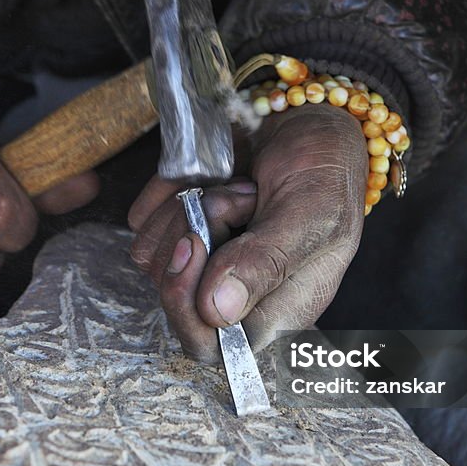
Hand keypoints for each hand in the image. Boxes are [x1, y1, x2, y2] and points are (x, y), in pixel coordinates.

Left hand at [128, 105, 366, 361]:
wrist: (307, 120)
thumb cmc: (324, 171)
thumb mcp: (311, 214)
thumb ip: (266, 262)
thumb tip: (217, 312)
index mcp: (277, 310)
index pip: (212, 346)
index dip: (189, 308)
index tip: (195, 246)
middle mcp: (235, 296)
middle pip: (174, 302)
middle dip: (190, 242)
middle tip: (233, 200)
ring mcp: (202, 264)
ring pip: (152, 259)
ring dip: (189, 209)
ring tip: (239, 189)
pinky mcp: (176, 230)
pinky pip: (141, 224)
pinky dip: (169, 192)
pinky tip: (214, 179)